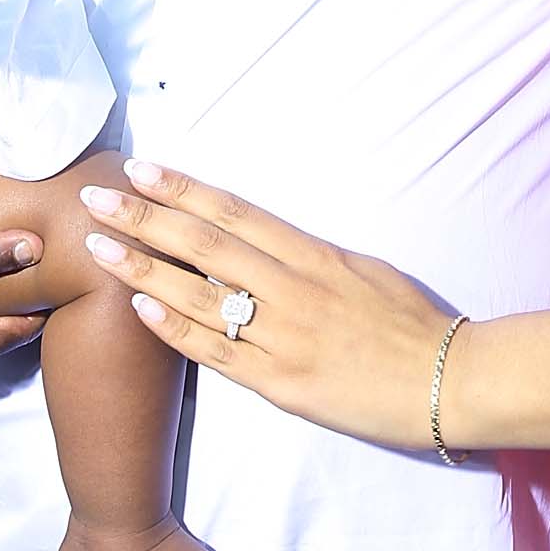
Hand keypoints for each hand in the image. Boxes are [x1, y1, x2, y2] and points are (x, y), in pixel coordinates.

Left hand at [83, 161, 456, 452]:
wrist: (453, 380)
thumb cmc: (415, 325)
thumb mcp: (365, 271)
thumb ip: (311, 259)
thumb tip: (263, 245)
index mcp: (317, 255)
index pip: (236, 212)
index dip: (185, 188)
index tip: (142, 167)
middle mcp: (295, 288)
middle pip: (206, 244)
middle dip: (145, 216)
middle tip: (96, 195)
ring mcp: (286, 336)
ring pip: (200, 295)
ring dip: (144, 268)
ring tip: (98, 246)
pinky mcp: (283, 383)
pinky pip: (219, 353)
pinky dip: (177, 330)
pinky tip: (141, 309)